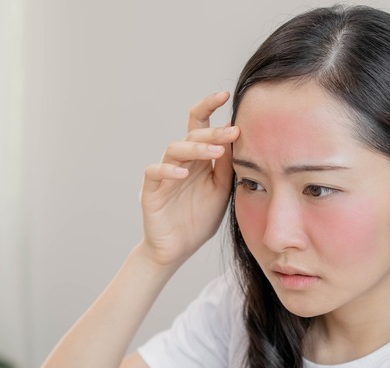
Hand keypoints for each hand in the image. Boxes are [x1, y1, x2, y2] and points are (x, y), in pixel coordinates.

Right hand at [139, 91, 239, 267]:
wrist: (177, 250)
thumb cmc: (198, 219)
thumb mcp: (221, 190)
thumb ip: (227, 166)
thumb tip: (239, 136)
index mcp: (197, 159)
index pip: (200, 125)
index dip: (209, 107)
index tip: (227, 95)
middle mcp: (179, 162)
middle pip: (191, 134)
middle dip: (214, 131)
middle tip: (234, 131)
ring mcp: (164, 175)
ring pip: (174, 148)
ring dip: (196, 148)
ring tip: (215, 152)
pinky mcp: (150, 191)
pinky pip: (155, 172)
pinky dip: (168, 170)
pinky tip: (184, 173)